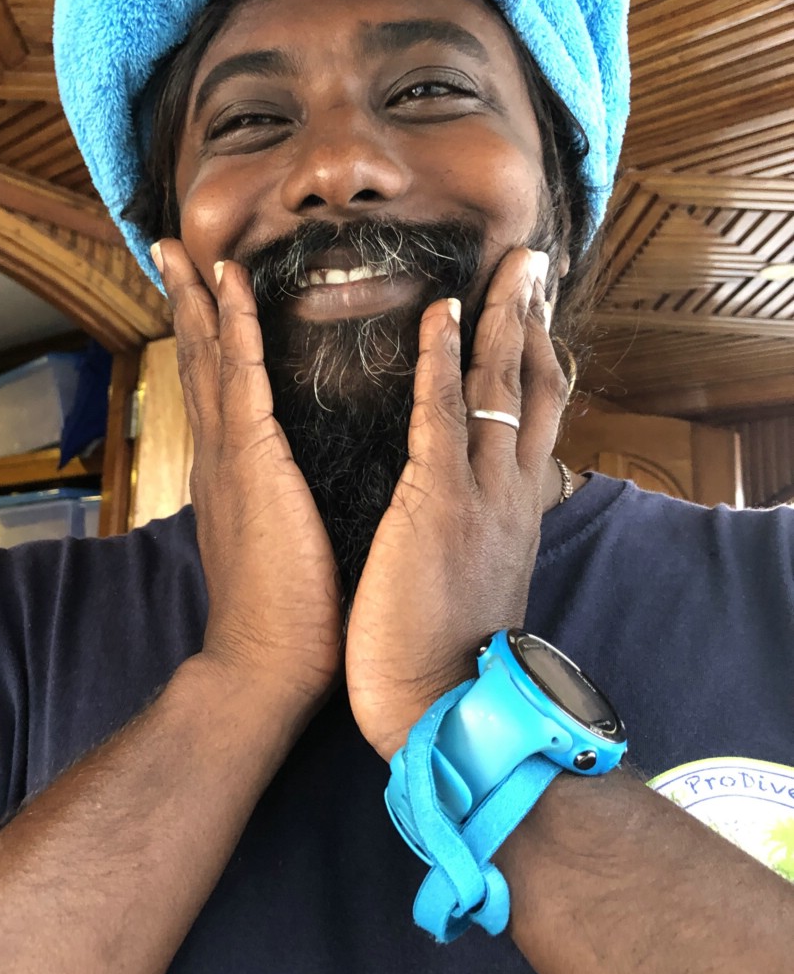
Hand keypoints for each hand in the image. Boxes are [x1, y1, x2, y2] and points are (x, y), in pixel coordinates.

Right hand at [156, 240, 342, 709]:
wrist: (265, 666)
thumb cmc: (288, 616)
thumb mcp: (284, 541)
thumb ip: (283, 503)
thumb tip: (300, 484)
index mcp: (230, 474)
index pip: (216, 389)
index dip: (206, 337)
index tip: (201, 292)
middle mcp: (218, 457)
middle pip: (196, 362)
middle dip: (185, 303)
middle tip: (170, 250)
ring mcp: (228, 458)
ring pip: (209, 359)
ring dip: (198, 300)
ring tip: (184, 250)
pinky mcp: (250, 464)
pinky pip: (241, 379)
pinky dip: (233, 328)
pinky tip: (231, 288)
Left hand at [344, 247, 568, 759]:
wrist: (440, 710)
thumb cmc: (446, 657)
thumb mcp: (478, 583)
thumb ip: (484, 536)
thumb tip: (479, 514)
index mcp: (514, 511)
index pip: (538, 417)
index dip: (538, 358)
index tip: (533, 312)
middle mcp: (508, 493)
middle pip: (533, 386)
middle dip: (530, 319)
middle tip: (530, 263)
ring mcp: (477, 495)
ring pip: (498, 388)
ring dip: (498, 320)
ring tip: (502, 268)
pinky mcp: (435, 505)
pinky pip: (441, 415)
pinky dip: (439, 362)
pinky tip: (438, 316)